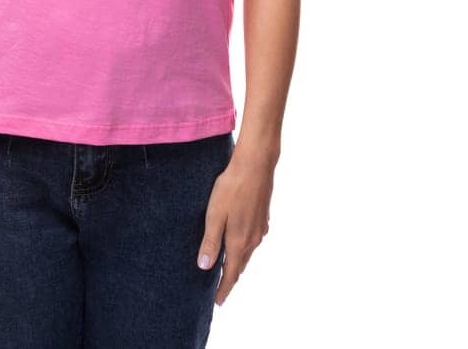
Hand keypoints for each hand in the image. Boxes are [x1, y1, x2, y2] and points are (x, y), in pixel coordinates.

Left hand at [197, 150, 274, 306]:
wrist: (256, 165)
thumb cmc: (231, 188)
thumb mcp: (214, 214)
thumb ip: (210, 242)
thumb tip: (204, 267)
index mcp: (239, 241)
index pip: (231, 273)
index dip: (224, 289)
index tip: (218, 302)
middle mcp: (253, 239)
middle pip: (241, 265)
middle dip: (231, 279)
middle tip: (221, 290)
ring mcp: (260, 229)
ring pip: (248, 253)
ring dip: (238, 263)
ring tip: (228, 270)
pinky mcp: (263, 218)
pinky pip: (252, 241)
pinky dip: (244, 249)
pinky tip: (239, 244)